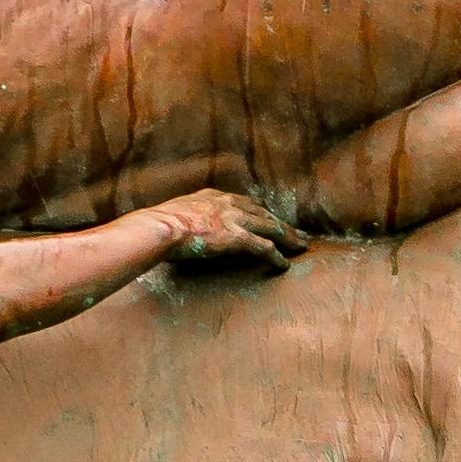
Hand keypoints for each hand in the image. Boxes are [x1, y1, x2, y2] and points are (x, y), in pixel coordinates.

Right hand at [151, 190, 306, 273]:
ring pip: (271, 227)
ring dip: (288, 237)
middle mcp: (229, 203)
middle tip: (297, 231)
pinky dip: (276, 256)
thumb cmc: (158, 225)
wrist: (160, 228)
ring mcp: (235, 219)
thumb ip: (186, 217)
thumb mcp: (174, 213)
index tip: (268, 217)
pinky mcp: (237, 238)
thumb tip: (179, 227)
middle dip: (282, 223)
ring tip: (301, 246)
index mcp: (214, 197)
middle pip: (263, 213)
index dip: (260, 212)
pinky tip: (284, 264)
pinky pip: (264, 247)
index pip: (244, 202)